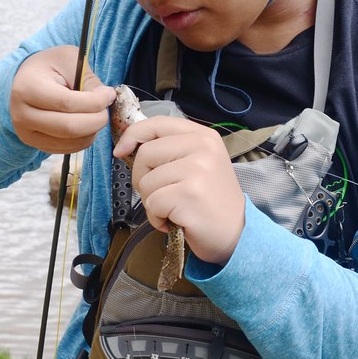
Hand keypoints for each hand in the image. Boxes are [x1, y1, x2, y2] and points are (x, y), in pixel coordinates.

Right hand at [10, 46, 115, 153]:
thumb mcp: (70, 61)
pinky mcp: (36, 145)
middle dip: (97, 119)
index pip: (66, 103)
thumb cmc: (51, 66)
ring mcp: (27, 134)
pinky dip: (85, 138)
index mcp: (27, 88)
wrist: (28, 79)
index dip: (94, 102)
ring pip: (71, 142)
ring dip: (93, 130)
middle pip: (69, 127)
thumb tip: (106, 99)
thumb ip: (89, 81)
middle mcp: (22, 115)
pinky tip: (87, 123)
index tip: (108, 95)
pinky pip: (69, 149)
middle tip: (107, 109)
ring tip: (97, 114)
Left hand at [113, 116, 244, 265]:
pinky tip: (175, 220)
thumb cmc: (210, 201)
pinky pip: (152, 203)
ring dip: (152, 203)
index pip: (157, 124)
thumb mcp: (199, 164)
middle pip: (146, 154)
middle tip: (161, 194)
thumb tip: (127, 146)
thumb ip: (171, 150)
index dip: (132, 135)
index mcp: (203, 136)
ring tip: (174, 209)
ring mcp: (197, 170)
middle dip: (143, 178)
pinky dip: (157, 218)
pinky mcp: (189, 194)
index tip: (121, 151)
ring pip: (147, 182)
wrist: (236, 234)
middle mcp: (203, 147)